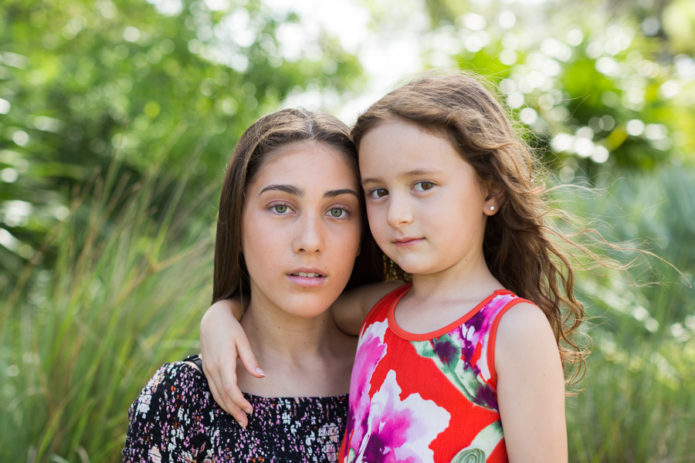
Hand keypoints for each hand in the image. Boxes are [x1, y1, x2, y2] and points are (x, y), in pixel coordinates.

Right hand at [200, 300, 263, 426]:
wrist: (212, 320)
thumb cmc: (230, 329)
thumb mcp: (242, 340)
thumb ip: (250, 359)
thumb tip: (261, 375)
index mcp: (223, 361)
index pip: (230, 388)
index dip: (239, 401)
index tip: (250, 409)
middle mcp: (212, 368)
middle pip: (222, 395)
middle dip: (234, 411)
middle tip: (245, 423)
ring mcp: (207, 369)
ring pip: (216, 394)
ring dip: (227, 409)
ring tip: (239, 420)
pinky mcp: (206, 369)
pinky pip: (213, 389)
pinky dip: (221, 400)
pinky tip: (229, 407)